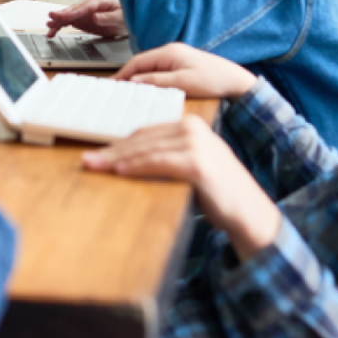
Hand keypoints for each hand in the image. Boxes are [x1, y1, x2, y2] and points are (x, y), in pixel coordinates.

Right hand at [46, 0, 127, 38]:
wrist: (126, 22)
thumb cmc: (125, 17)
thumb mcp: (121, 18)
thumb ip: (109, 18)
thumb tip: (96, 17)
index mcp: (100, 1)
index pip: (85, 6)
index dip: (74, 11)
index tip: (65, 16)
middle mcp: (89, 5)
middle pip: (74, 9)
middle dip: (62, 14)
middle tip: (51, 17)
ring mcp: (83, 12)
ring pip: (68, 15)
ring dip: (58, 21)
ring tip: (49, 26)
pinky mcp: (80, 19)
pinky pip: (68, 22)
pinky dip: (59, 27)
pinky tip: (52, 32)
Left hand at [81, 116, 280, 257]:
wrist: (249, 212)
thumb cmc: (218, 192)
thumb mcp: (188, 165)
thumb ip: (165, 156)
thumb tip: (127, 160)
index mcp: (190, 125)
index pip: (146, 132)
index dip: (119, 142)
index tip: (98, 152)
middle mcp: (192, 128)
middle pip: (142, 138)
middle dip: (112, 150)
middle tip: (88, 159)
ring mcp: (195, 143)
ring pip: (145, 149)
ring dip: (117, 158)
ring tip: (96, 165)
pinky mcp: (196, 162)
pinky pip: (157, 162)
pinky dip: (136, 166)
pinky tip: (120, 171)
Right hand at [114, 43, 256, 98]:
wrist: (237, 82)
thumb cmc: (215, 80)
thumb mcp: (183, 83)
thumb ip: (157, 81)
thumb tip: (135, 81)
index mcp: (170, 52)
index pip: (138, 61)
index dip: (123, 72)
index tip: (112, 84)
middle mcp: (171, 51)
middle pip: (142, 63)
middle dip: (127, 75)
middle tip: (115, 89)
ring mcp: (176, 58)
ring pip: (149, 67)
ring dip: (138, 77)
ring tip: (127, 90)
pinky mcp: (182, 65)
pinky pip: (159, 71)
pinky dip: (149, 79)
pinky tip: (146, 88)